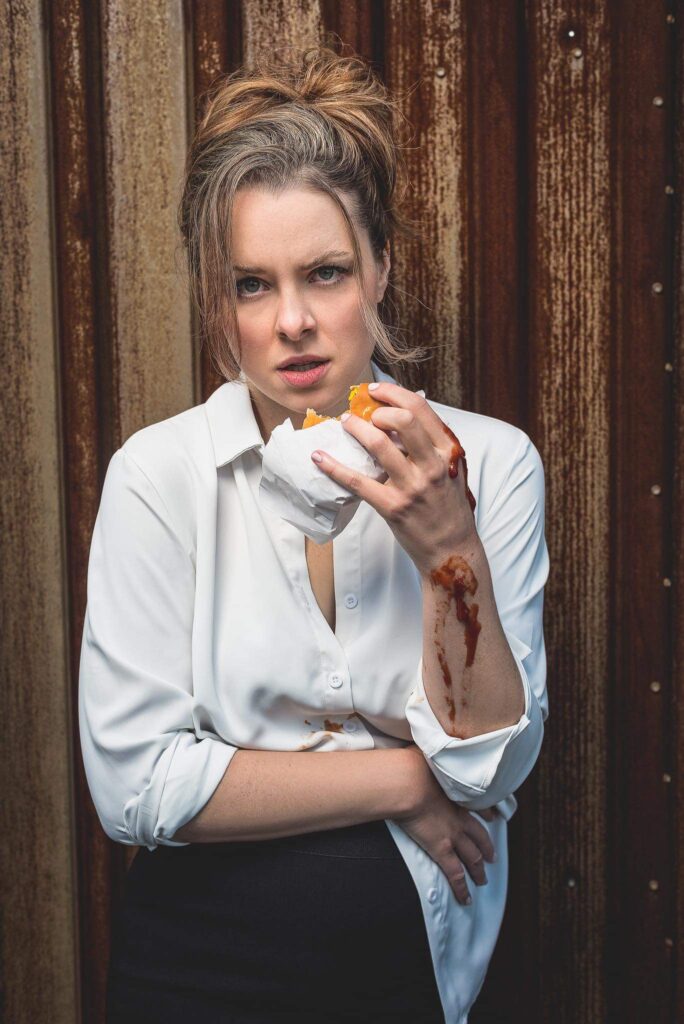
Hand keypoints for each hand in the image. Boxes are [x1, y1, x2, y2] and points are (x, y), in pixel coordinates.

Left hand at [310, 381, 476, 575]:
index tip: (376, 391)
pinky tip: (319, 458)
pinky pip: (357, 482)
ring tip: (345, 424)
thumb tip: (399, 418)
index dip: (394, 393)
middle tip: (363, 413)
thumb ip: (433, 445)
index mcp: (448, 451)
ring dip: (356, 429)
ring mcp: (412, 486)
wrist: (452, 550)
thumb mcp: (453, 469)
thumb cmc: (449, 507)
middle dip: (377, 410)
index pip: (420, 409)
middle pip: (402, 419)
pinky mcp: (392, 507)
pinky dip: (334, 467)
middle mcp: (433, 465)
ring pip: (379, 445)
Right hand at [394, 745, 497, 904]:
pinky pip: (455, 874)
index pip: (478, 804)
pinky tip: (466, 898)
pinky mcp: (441, 849)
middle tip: (492, 856)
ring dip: (478, 869)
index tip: (492, 815)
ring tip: (483, 879)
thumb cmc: (413, 763)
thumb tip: (427, 733)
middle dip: (487, 846)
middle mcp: (460, 815)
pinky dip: (462, 888)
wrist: (408, 781)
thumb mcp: (426, 748)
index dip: (486, 811)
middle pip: (479, 835)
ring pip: (472, 857)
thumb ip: (430, 745)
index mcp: (458, 792)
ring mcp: (453, 834)